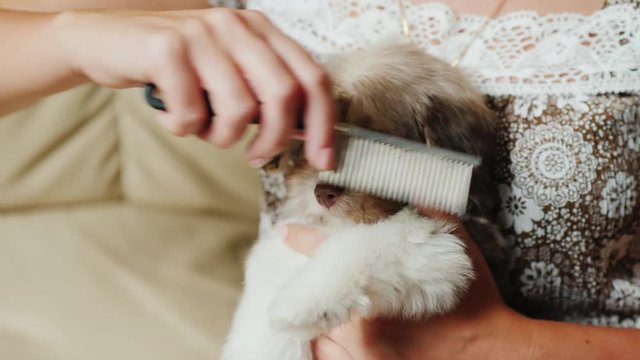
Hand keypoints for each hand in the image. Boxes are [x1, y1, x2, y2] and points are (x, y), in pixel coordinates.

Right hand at [51, 8, 334, 168]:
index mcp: (261, 30)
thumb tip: (304, 133)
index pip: (312, 76)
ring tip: (201, 128)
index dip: (324, 123)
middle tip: (257, 157)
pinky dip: (182, 127)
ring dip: (221, 136)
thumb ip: (264, 94)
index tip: (322, 160)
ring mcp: (202, 32)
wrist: (105, 43)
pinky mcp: (168, 47)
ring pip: (239, 108)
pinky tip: (171, 115)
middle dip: (276, 138)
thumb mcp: (228, 73)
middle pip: (283, 93)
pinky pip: (192, 111)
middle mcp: (237, 25)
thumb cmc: (176, 68)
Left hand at [282, 211, 530, 359]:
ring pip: (319, 332)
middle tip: (318, 278)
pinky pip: (328, 357)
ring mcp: (364, 353)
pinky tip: (337, 334)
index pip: (331, 255)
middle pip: (318, 297)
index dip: (305, 240)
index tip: (287, 233)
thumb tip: (418, 189)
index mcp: (381, 286)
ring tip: (333, 308)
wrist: (492, 351)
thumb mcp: (459, 249)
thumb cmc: (474, 301)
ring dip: (319, 317)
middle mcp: (364, 323)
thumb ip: (433, 215)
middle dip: (315, 284)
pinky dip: (326, 344)